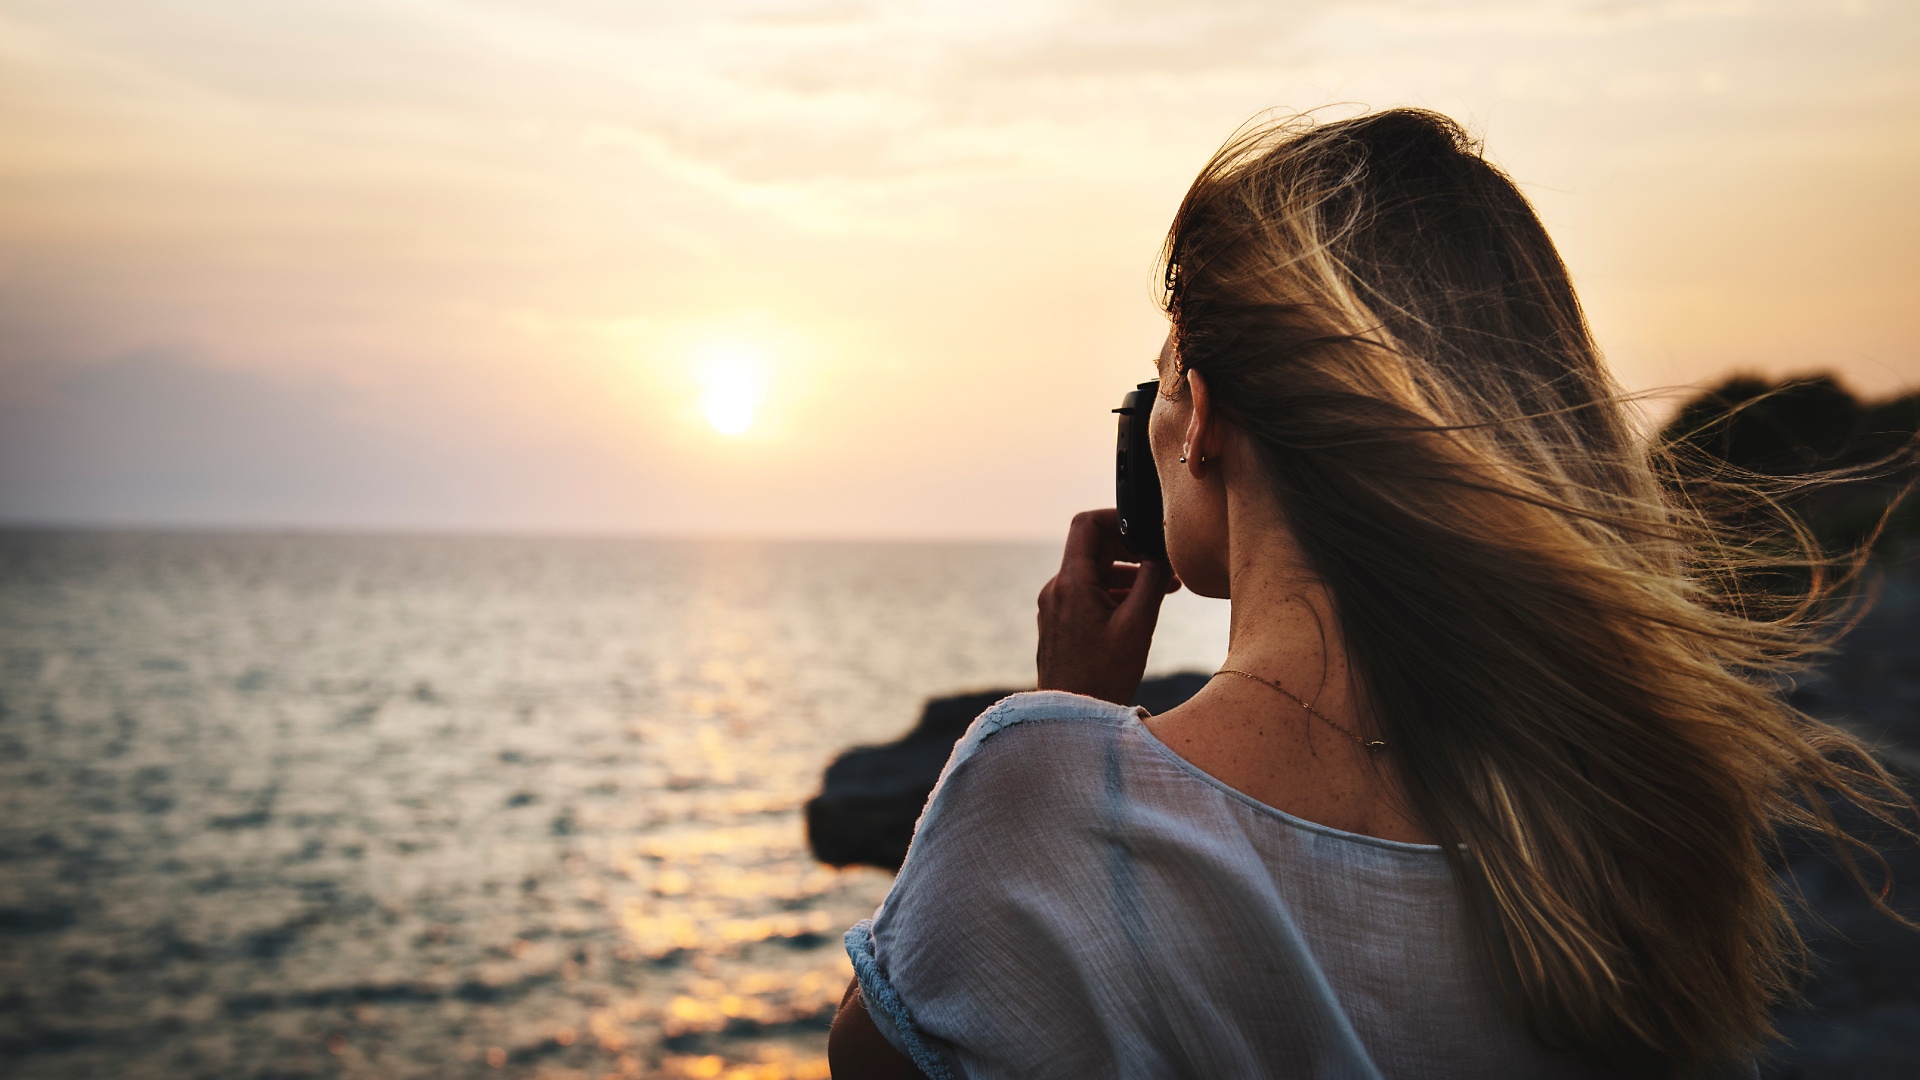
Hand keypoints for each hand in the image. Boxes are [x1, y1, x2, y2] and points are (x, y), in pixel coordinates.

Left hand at [1037, 509, 1180, 704]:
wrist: (1070, 718)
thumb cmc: (1103, 677)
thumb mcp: (1138, 625)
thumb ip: (1151, 581)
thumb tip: (1161, 552)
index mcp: (1071, 583)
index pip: (1086, 524)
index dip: (1117, 518)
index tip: (1146, 530)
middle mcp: (1057, 589)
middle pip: (1093, 548)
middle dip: (1132, 551)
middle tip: (1166, 565)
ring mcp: (1055, 606)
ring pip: (1093, 573)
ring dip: (1127, 574)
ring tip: (1164, 588)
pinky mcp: (1059, 622)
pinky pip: (1087, 593)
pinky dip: (1114, 592)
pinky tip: (1140, 608)